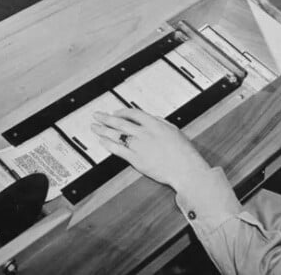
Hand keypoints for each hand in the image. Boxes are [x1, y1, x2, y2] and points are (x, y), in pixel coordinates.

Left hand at [91, 108, 211, 193]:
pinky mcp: (136, 160)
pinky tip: (103, 141)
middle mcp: (144, 132)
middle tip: (97, 115)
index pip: (132, 113)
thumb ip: (160, 122)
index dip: (121, 112)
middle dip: (106, 118)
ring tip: (95, 127)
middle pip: (120, 122)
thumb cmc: (183, 151)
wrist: (185, 169)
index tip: (115, 112)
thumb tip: (151, 118)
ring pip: (116, 135)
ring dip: (103, 130)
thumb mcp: (174, 130)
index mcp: (154, 123)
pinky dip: (109, 145)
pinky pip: (119, 150)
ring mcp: (139, 146)